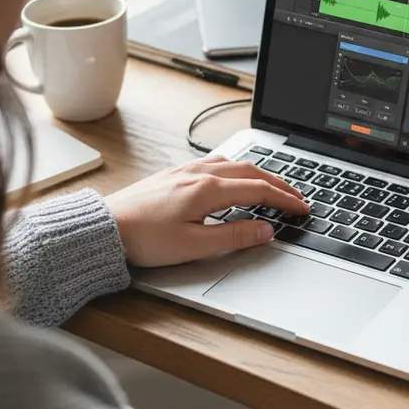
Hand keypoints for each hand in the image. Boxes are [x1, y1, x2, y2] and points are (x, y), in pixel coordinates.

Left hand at [104, 155, 308, 267]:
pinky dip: (238, 168)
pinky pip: (216, 162)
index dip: (285, 200)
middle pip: (252, 173)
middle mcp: (200, 174)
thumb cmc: (144, 239)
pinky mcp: (175, 174)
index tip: (303, 209)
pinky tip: (235, 175)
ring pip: (235, 164)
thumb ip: (235, 235)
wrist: (105, 228)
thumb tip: (266, 230)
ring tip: (274, 186)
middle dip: (280, 184)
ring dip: (260, 174)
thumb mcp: (195, 246)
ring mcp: (187, 171)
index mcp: (209, 190)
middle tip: (298, 197)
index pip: (260, 191)